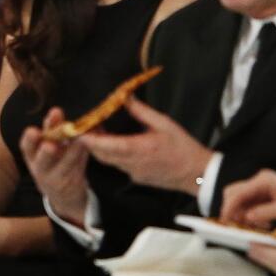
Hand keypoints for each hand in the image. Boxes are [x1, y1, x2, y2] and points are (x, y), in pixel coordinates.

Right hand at [19, 108, 90, 227]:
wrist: (63, 194)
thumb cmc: (56, 161)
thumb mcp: (50, 146)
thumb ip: (53, 131)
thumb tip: (57, 110)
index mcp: (32, 156)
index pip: (27, 147)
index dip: (29, 139)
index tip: (33, 130)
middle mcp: (40, 169)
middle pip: (42, 161)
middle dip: (46, 152)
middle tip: (50, 144)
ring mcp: (55, 179)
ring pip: (64, 166)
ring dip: (72, 153)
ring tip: (79, 141)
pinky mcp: (70, 184)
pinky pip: (78, 169)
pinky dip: (83, 157)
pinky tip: (88, 147)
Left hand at [80, 98, 211, 193]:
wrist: (197, 173)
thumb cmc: (183, 147)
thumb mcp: (164, 123)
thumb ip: (141, 111)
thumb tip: (125, 97)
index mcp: (139, 149)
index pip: (107, 145)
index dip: (90, 139)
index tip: (77, 130)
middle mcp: (132, 164)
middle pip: (102, 155)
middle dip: (90, 142)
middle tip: (83, 126)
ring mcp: (133, 173)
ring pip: (108, 161)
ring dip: (99, 148)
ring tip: (97, 131)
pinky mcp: (137, 177)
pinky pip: (118, 165)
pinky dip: (111, 154)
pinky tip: (113, 143)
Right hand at [222, 170, 275, 246]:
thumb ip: (267, 212)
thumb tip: (248, 217)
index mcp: (265, 180)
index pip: (237, 192)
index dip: (229, 208)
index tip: (225, 222)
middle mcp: (262, 183)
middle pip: (235, 195)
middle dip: (234, 211)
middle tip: (237, 227)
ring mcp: (265, 191)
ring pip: (243, 203)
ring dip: (244, 216)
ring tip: (253, 229)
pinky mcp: (269, 200)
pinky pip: (253, 209)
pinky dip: (253, 218)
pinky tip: (263, 226)